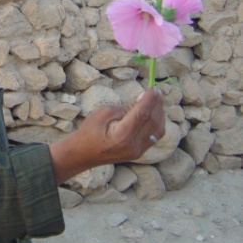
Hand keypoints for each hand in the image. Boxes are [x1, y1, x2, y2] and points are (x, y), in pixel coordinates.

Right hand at [49, 88, 164, 183]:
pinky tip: (155, 114)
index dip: (150, 99)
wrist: (82, 154)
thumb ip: (124, 108)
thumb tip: (141, 102)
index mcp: (123, 134)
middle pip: (153, 121)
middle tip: (157, 91)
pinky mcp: (138, 153)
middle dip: (157, 104)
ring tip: (157, 101)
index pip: (142, 113)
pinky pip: (154, 137)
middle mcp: (133, 145)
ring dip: (160, 114)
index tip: (154, 88)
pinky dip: (157, 124)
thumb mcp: (103, 113)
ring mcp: (137, 151)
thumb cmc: (89, 131)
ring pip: (157, 130)